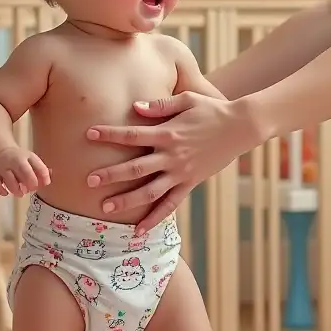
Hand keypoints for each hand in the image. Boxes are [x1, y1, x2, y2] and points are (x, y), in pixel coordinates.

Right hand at [0, 146, 49, 197]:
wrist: (1, 152)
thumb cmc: (21, 161)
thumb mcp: (32, 161)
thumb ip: (41, 170)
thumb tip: (48, 181)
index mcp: (27, 156)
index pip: (38, 165)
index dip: (43, 176)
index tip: (45, 183)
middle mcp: (14, 160)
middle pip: (23, 170)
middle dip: (30, 182)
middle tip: (32, 189)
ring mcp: (3, 167)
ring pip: (9, 178)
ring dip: (16, 189)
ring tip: (21, 193)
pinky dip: (1, 190)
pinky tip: (6, 193)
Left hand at [85, 92, 260, 232]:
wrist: (241, 127)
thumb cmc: (212, 110)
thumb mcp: (187, 100)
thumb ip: (160, 105)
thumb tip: (136, 107)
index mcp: (168, 133)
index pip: (132, 134)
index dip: (109, 134)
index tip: (89, 134)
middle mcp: (172, 156)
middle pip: (135, 168)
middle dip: (111, 175)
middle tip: (89, 182)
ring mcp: (181, 172)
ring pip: (149, 191)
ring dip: (127, 201)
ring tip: (106, 208)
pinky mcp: (191, 183)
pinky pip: (170, 204)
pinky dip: (155, 218)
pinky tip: (139, 230)